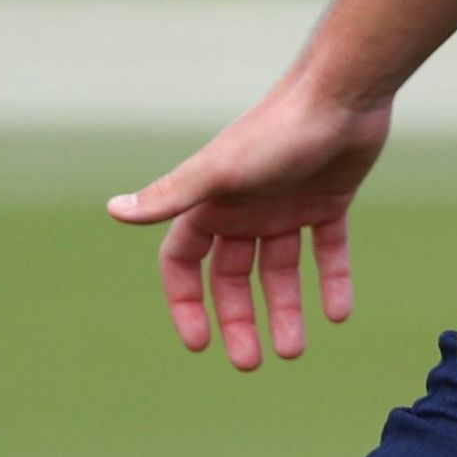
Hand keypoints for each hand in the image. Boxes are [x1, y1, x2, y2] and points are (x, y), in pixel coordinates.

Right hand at [107, 83, 388, 368]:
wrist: (343, 93)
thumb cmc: (278, 130)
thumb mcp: (221, 171)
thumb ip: (173, 196)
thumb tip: (113, 212)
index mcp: (212, 203)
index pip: (184, 262)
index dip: (187, 302)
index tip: (200, 343)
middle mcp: (245, 208)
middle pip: (232, 277)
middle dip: (237, 320)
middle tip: (250, 363)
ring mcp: (286, 206)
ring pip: (280, 270)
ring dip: (285, 311)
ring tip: (293, 351)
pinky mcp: (327, 201)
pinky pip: (326, 250)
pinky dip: (331, 280)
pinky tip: (337, 314)